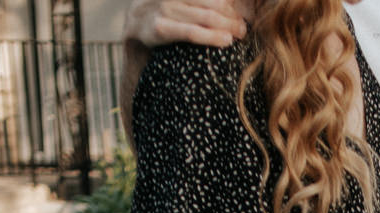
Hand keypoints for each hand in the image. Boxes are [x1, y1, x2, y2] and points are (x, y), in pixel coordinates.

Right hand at [126, 0, 249, 46]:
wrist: (135, 30)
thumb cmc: (166, 15)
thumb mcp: (181, 3)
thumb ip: (199, 3)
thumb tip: (230, 6)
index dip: (231, 5)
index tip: (244, 15)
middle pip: (213, 3)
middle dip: (232, 16)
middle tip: (243, 27)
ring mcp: (164, 9)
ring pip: (205, 16)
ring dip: (227, 26)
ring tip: (239, 34)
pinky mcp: (159, 28)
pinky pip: (190, 32)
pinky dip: (211, 36)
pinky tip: (225, 41)